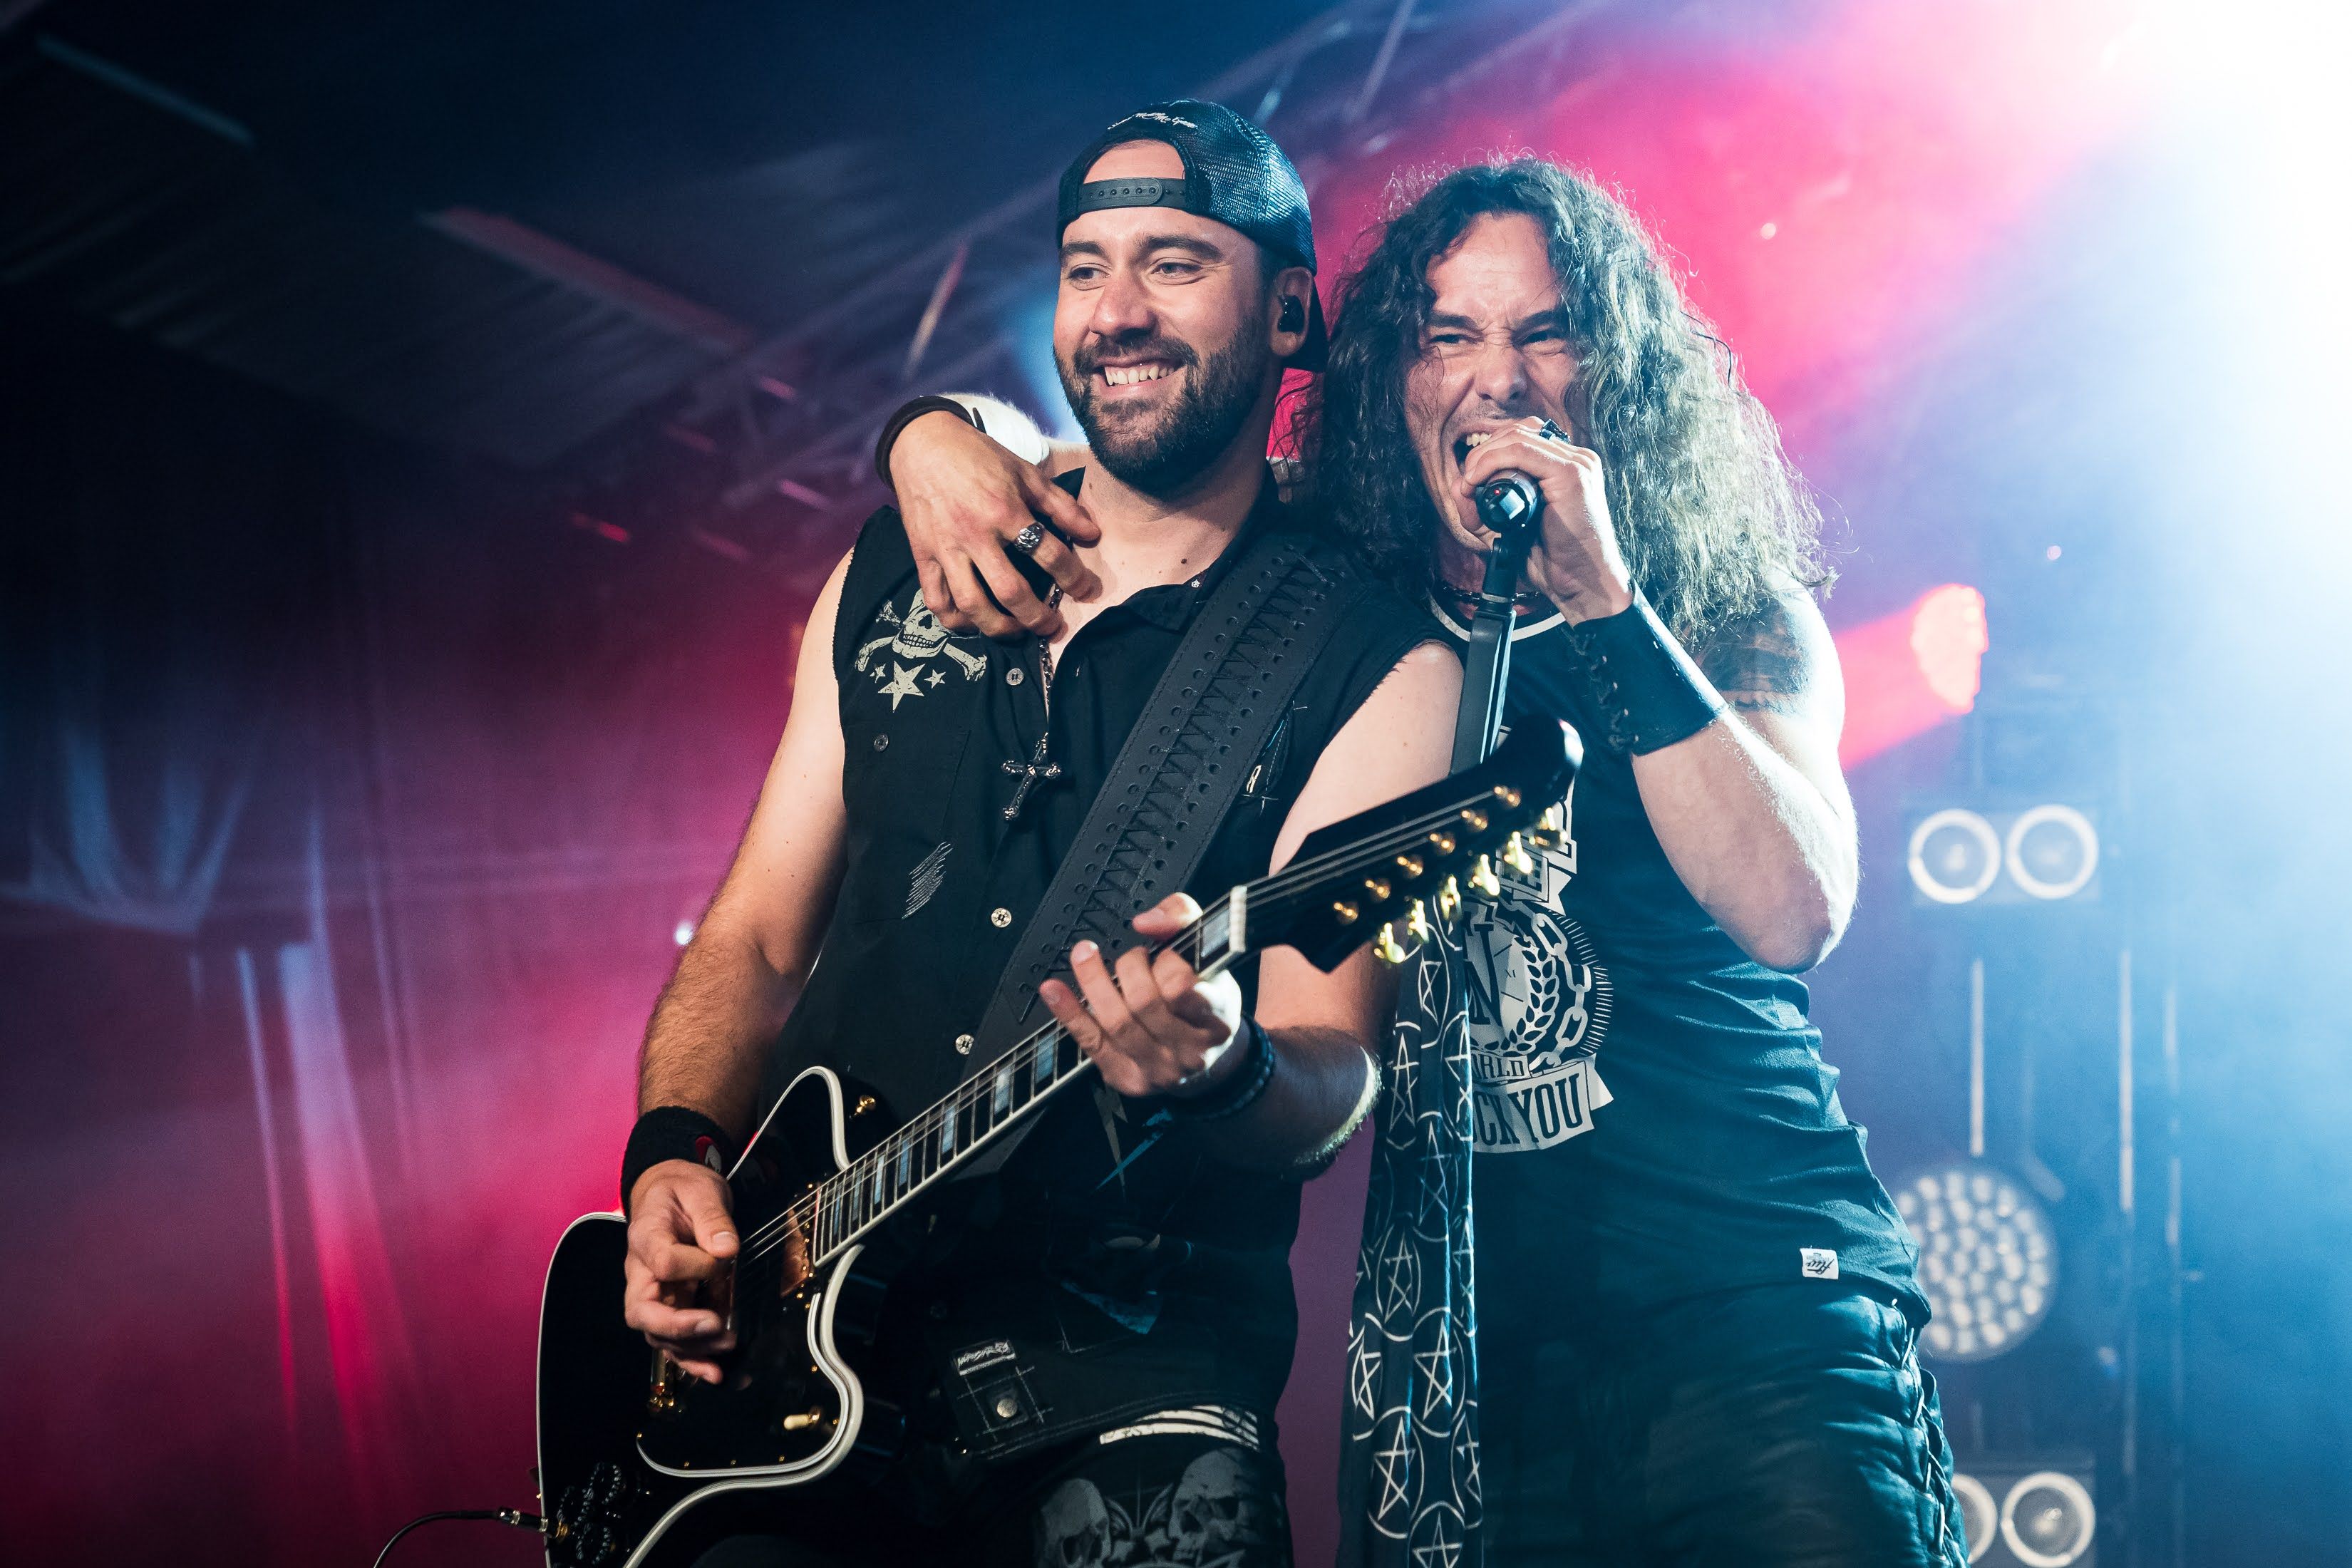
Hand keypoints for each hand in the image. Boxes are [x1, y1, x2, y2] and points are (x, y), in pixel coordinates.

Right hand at [622, 1158, 741, 1383]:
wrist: (670, 1193)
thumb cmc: (683, 1190)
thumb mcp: (700, 1190)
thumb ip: (712, 1217)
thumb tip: (726, 1249)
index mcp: (645, 1237)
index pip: (662, 1261)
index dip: (695, 1265)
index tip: (723, 1255)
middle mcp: (641, 1273)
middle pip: (642, 1313)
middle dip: (677, 1327)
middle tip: (714, 1326)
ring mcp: (654, 1295)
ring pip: (659, 1335)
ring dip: (691, 1348)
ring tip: (726, 1349)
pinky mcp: (671, 1308)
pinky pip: (675, 1341)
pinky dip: (694, 1361)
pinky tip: (717, 1373)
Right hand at [894, 412, 1101, 640]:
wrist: (922, 444)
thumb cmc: (978, 457)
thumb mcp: (1025, 472)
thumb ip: (1060, 505)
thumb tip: (1093, 534)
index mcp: (1005, 510)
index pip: (1048, 553)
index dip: (1074, 578)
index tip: (1087, 591)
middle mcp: (975, 534)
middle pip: (1010, 590)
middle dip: (1037, 617)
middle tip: (1052, 627)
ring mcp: (946, 549)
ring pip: (971, 604)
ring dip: (998, 627)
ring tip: (1017, 632)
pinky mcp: (922, 556)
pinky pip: (937, 600)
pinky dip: (955, 620)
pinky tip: (974, 623)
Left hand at [1039, 892, 1245, 1099]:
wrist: (1210, 1062)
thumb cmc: (1206, 1001)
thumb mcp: (1209, 955)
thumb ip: (1183, 919)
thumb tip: (1145, 922)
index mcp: (1216, 1018)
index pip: (1183, 988)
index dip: (1166, 963)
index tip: (1165, 953)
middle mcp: (1190, 1051)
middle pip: (1144, 1002)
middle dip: (1129, 967)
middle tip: (1134, 958)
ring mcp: (1158, 1069)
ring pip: (1115, 1022)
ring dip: (1093, 981)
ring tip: (1087, 956)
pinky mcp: (1127, 1077)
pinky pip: (1091, 1042)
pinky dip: (1068, 1012)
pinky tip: (1053, 989)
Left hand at [1460, 416, 1633, 623]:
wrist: (1582, 585)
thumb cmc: (1552, 561)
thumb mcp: (1508, 529)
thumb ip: (1482, 508)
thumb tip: (1459, 485)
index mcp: (1565, 466)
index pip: (1521, 437)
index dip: (1488, 453)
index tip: (1468, 484)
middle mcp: (1575, 458)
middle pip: (1517, 431)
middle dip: (1482, 454)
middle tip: (1466, 486)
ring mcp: (1577, 463)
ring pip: (1517, 436)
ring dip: (1483, 457)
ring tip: (1470, 485)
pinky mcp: (1572, 473)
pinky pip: (1522, 450)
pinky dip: (1492, 461)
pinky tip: (1478, 480)